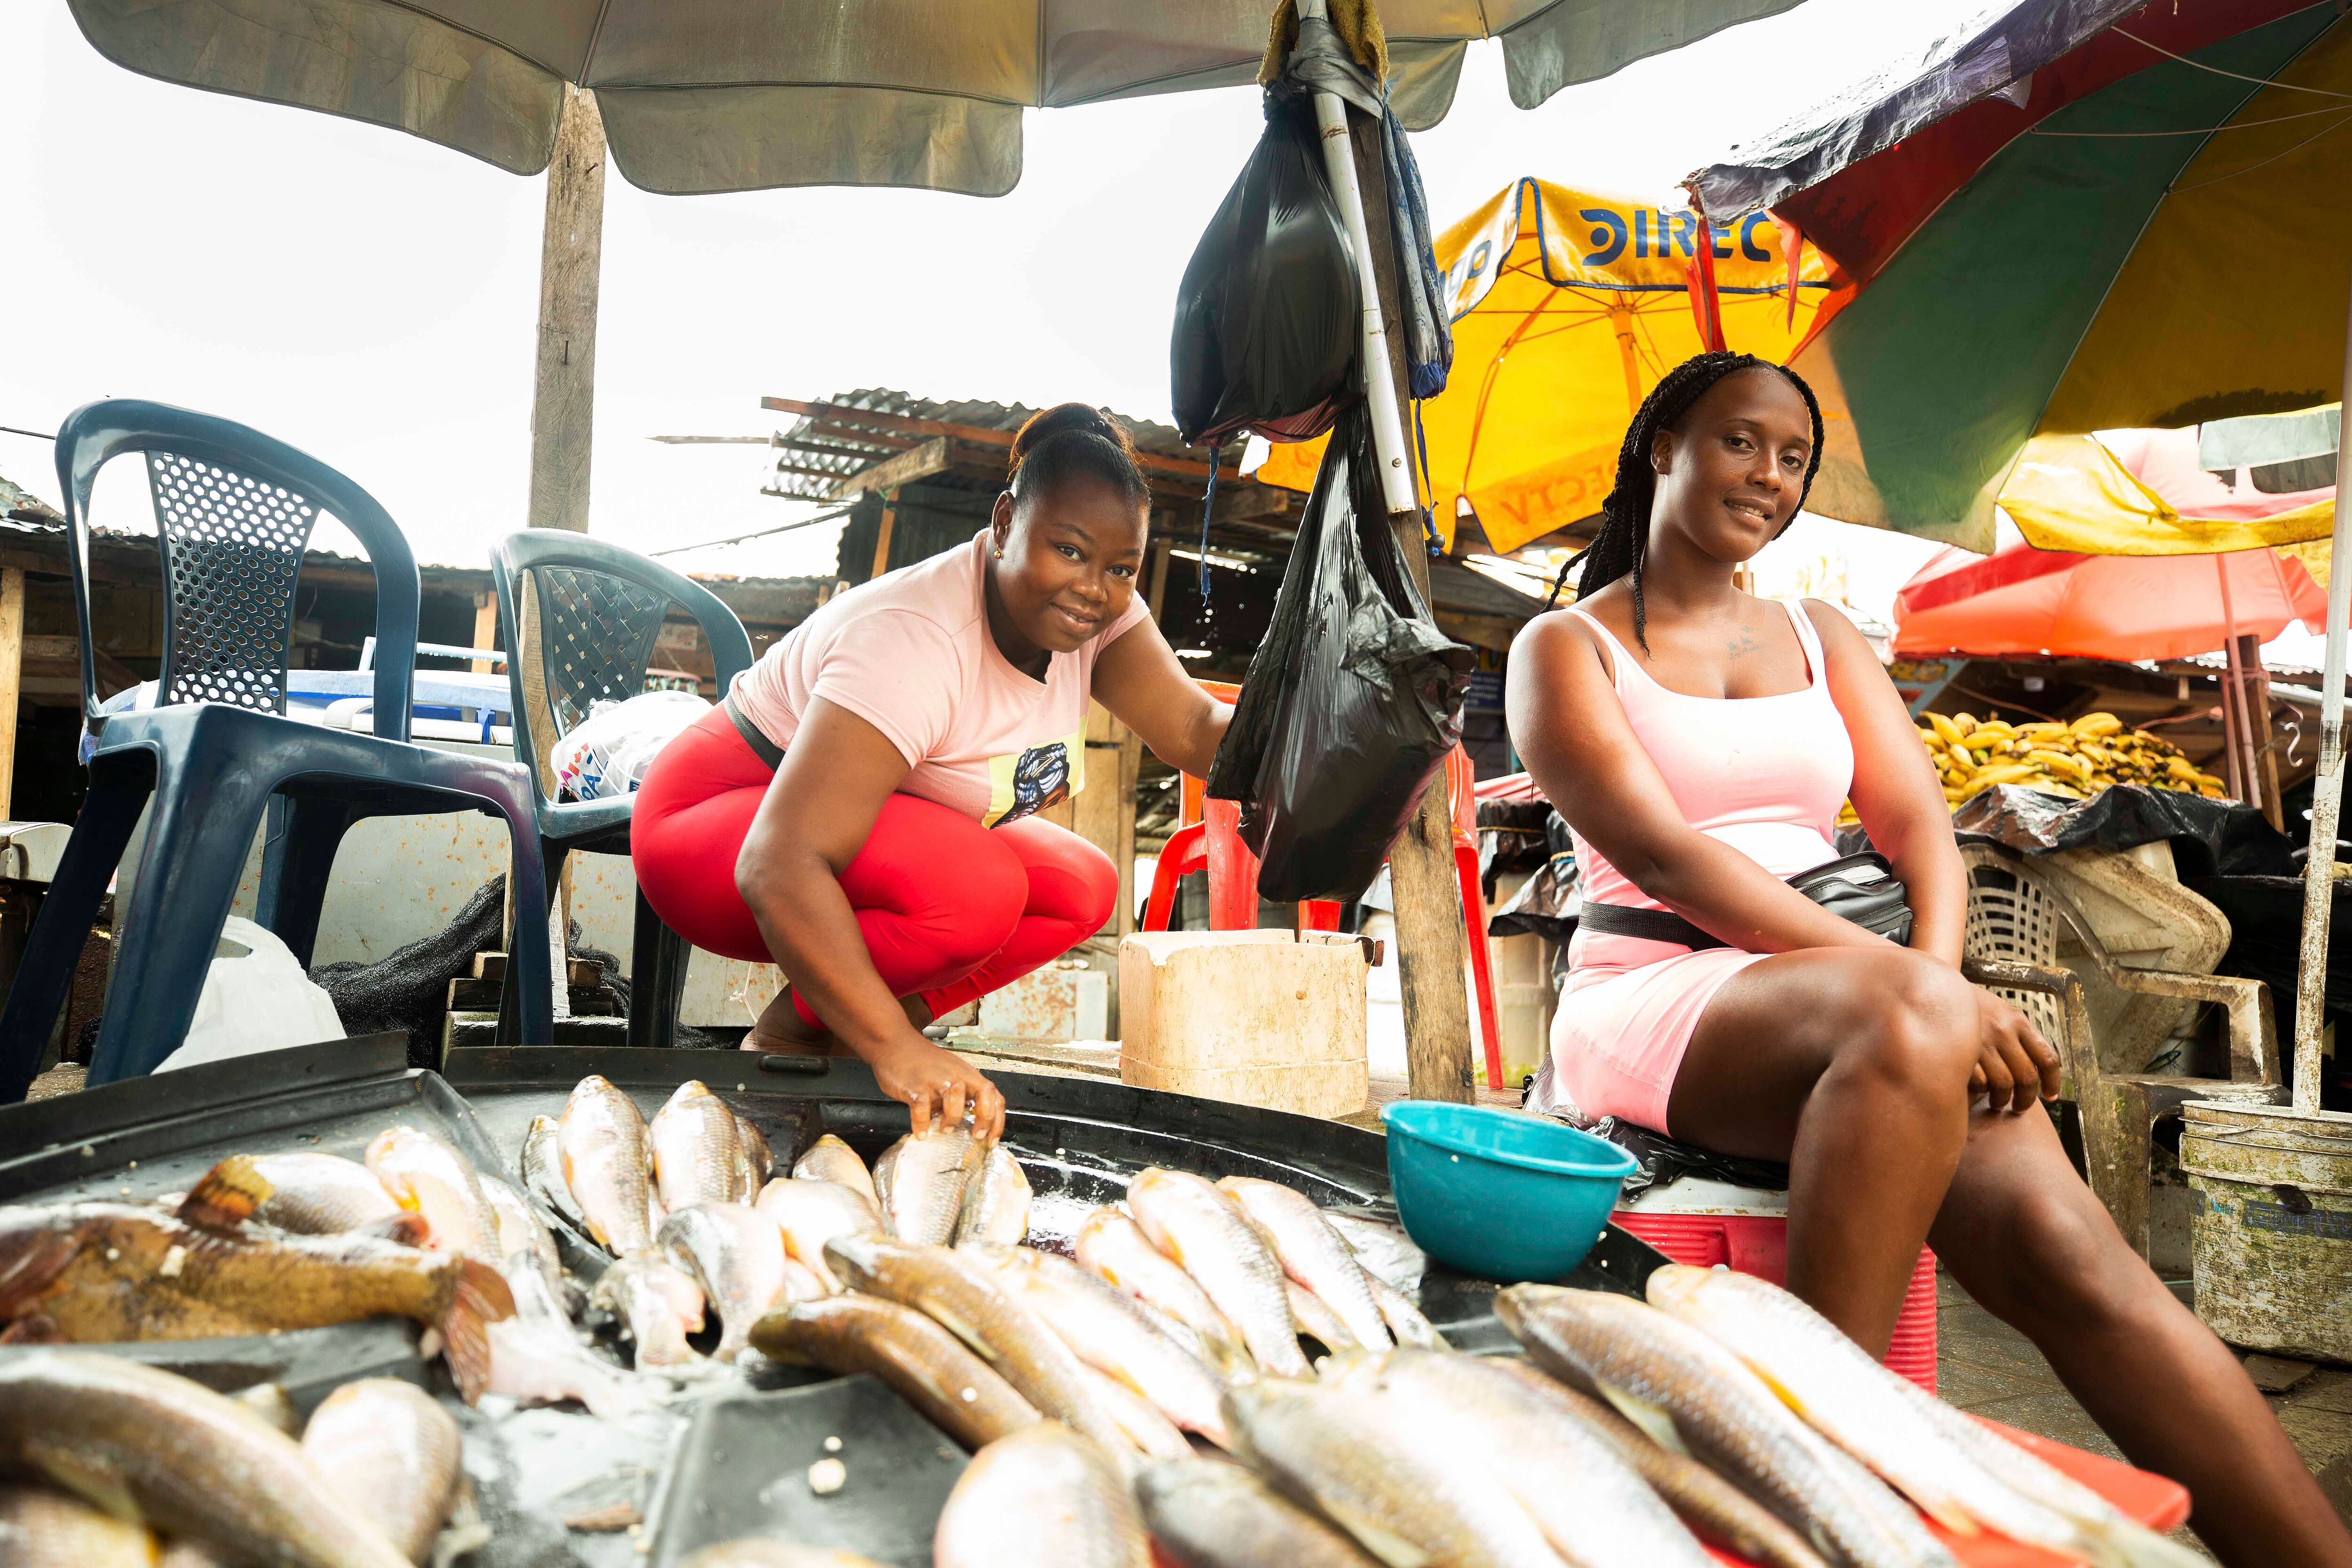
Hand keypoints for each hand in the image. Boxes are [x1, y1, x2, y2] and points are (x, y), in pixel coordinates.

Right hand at [868, 1033, 1005, 1140]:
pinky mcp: (915, 1085)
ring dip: (953, 1118)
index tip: (991, 1140)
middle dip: (986, 1117)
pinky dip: (922, 1123)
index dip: (997, 1120)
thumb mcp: (949, 1077)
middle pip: (984, 1092)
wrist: (896, 1044)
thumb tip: (964, 1125)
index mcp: (967, 1075)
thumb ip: (958, 1098)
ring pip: (956, 1095)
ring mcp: (936, 1078)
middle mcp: (956, 1074)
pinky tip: (921, 1133)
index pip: (993, 1095)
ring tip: (945, 1129)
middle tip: (977, 1134)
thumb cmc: (922, 1063)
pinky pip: (921, 1107)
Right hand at [1969, 989, 2060, 1113]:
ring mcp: (1980, 1041)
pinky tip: (1976, 1088)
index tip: (2049, 1096)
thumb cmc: (1968, 1006)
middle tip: (2019, 1107)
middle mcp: (2002, 1030)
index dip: (2052, 1083)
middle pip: (2026, 1077)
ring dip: (2001, 1100)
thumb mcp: (1999, 1011)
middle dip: (2026, 1099)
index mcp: (2017, 1020)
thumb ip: (2018, 1036)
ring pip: (2003, 1084)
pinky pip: (1978, 1082)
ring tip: (1996, 1102)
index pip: (2047, 1058)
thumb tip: (2038, 1070)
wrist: (1933, 988)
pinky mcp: (1959, 1051)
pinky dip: (1980, 1090)